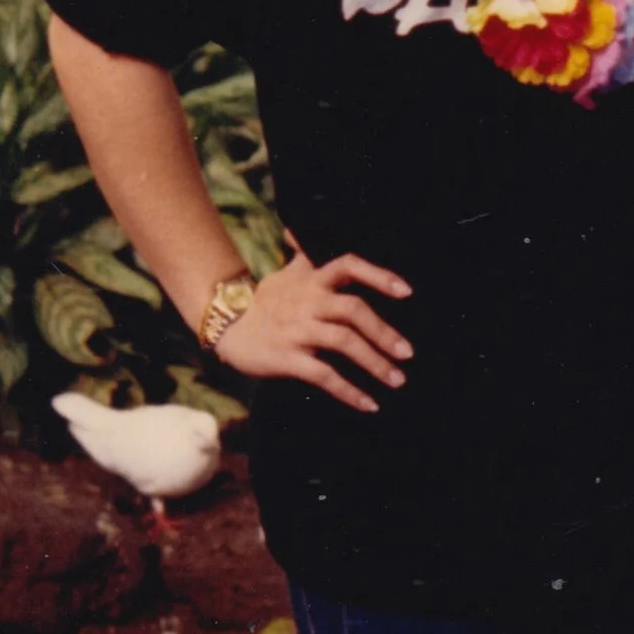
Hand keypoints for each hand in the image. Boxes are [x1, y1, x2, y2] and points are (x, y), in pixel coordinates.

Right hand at [213, 240, 414, 413]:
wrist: (225, 328)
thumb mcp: (285, 274)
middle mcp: (307, 302)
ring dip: (374, 363)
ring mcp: (297, 330)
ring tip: (397, 380)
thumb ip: (303, 255)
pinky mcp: (287, 358)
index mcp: (311, 280)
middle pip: (352, 310)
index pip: (348, 266)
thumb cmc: (264, 301)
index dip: (378, 276)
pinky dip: (349, 391)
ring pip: (343, 342)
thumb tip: (298, 229)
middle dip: (384, 332)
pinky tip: (369, 404)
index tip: (406, 292)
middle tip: (408, 353)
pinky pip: (323, 375)